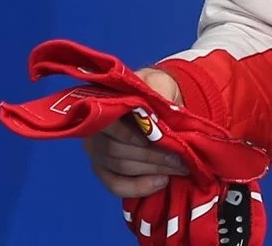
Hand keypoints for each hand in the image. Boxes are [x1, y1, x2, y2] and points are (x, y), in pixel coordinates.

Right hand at [82, 68, 187, 198]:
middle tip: (179, 159)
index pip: (106, 123)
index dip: (127, 134)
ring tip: (178, 168)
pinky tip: (161, 182)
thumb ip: (156, 95)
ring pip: (120, 168)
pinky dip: (139, 187)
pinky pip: (116, 186)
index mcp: (102, 103)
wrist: (157, 100)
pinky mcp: (103, 170)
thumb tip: (161, 114)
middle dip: (151, 157)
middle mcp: (93, 129)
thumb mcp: (158, 84)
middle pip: (116, 150)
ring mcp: (96, 151)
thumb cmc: (155, 91)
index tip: (153, 139)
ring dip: (152, 170)